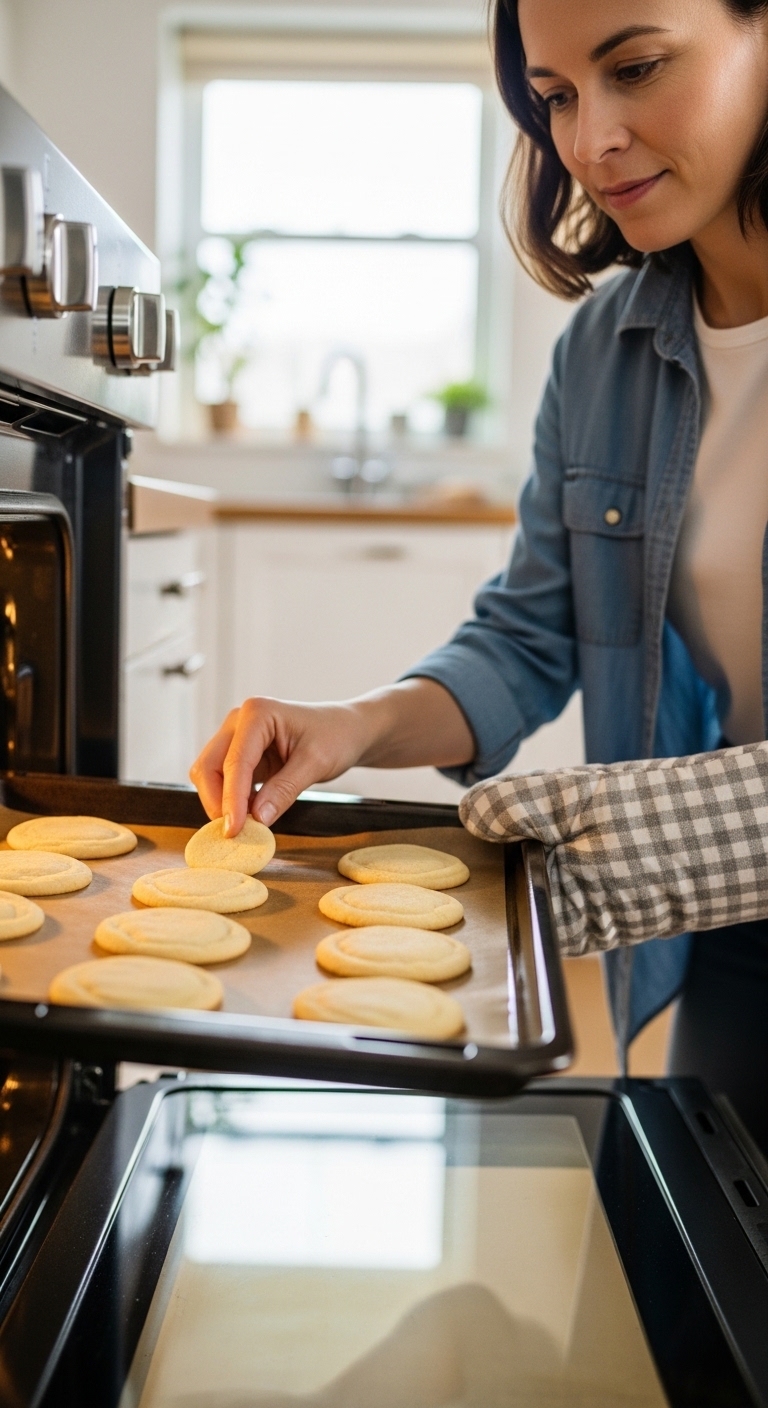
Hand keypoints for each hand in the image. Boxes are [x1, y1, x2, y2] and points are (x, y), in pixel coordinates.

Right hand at [190, 680, 473, 834]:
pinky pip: (225, 779)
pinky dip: (229, 801)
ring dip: (220, 804)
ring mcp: (238, 735)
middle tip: (230, 838)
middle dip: (215, 802)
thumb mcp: (320, 764)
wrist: (358, 728)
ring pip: (210, 773)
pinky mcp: (243, 752)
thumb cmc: (342, 737)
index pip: (233, 762)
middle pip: (208, 766)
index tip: (233, 831)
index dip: (230, 799)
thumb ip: (284, 790)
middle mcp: (240, 718)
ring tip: (239, 834)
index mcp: (256, 712)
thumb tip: (255, 820)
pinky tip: (245, 824)